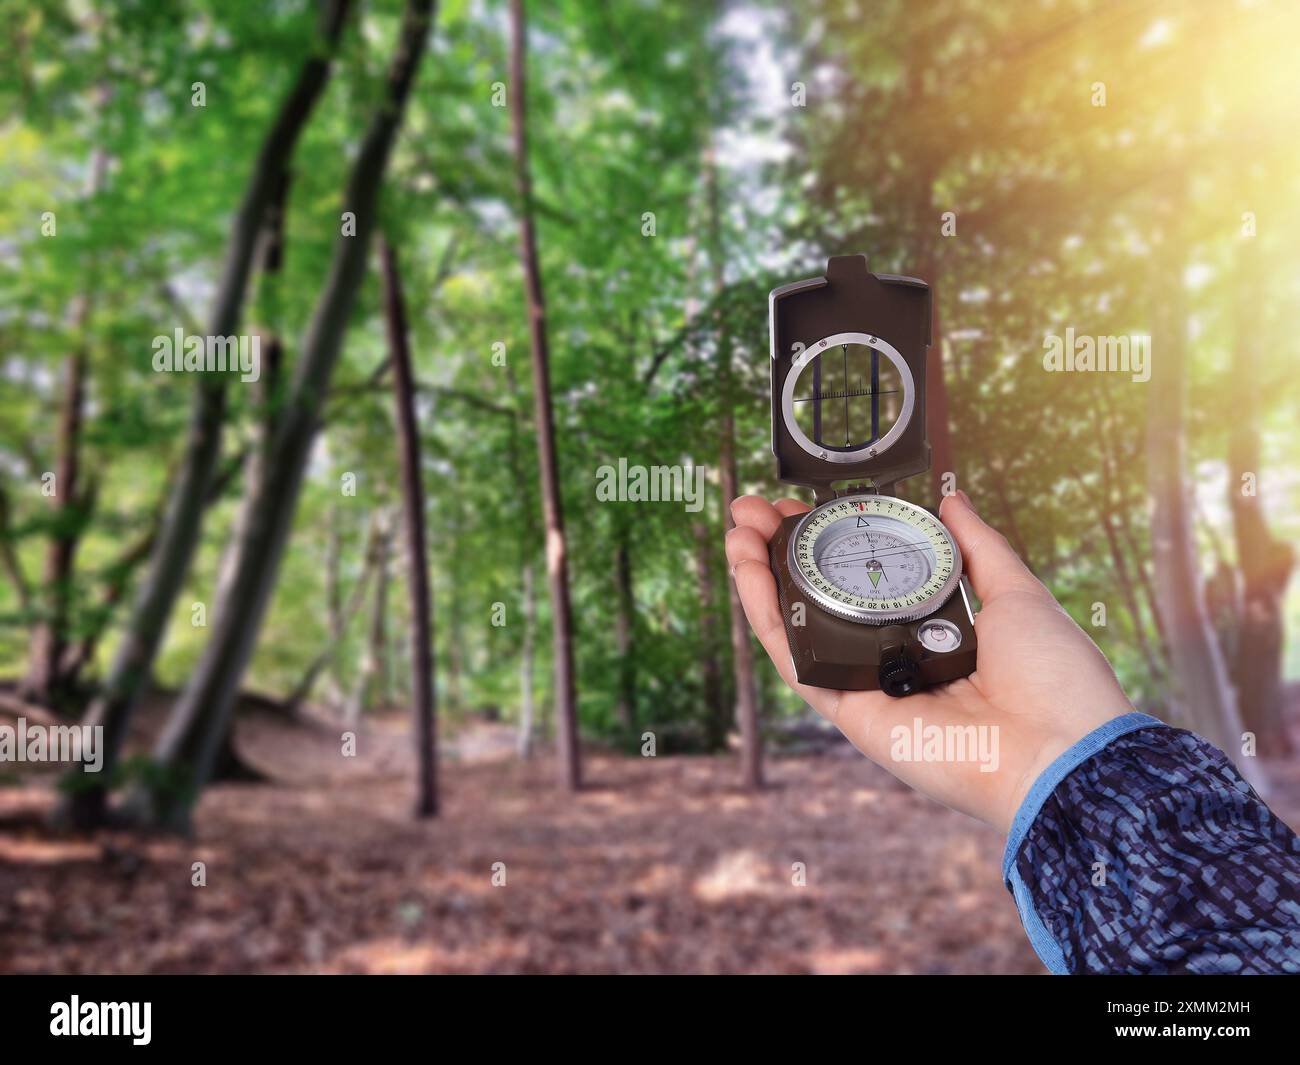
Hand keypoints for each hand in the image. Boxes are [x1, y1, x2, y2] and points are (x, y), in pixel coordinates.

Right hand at [725, 490, 1132, 834]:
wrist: (1061, 750)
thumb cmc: (1056, 680)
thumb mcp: (1017, 593)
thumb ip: (978, 546)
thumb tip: (952, 497)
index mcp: (934, 632)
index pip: (865, 580)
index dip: (830, 541)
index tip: (804, 505)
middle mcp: (895, 659)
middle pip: (820, 601)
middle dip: (781, 554)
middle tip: (754, 512)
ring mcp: (869, 687)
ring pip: (798, 629)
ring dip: (759, 580)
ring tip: (737, 531)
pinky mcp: (851, 713)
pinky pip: (798, 661)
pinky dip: (767, 619)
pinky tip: (748, 575)